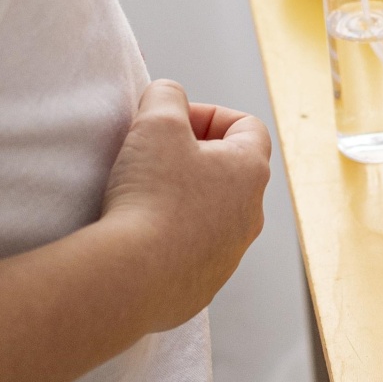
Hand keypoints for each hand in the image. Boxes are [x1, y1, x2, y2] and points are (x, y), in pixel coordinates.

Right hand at [98, 79, 269, 331]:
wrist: (132, 276)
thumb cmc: (151, 196)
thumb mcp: (156, 121)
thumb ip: (166, 95)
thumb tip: (169, 96)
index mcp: (250, 172)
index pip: (247, 126)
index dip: (209, 114)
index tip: (173, 122)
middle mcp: (250, 215)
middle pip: (230, 171)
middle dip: (193, 157)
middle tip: (154, 157)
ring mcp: (229, 255)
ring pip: (212, 214)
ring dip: (183, 200)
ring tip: (144, 196)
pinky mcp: (203, 286)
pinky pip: (192, 252)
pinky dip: (171, 239)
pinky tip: (140, 236)